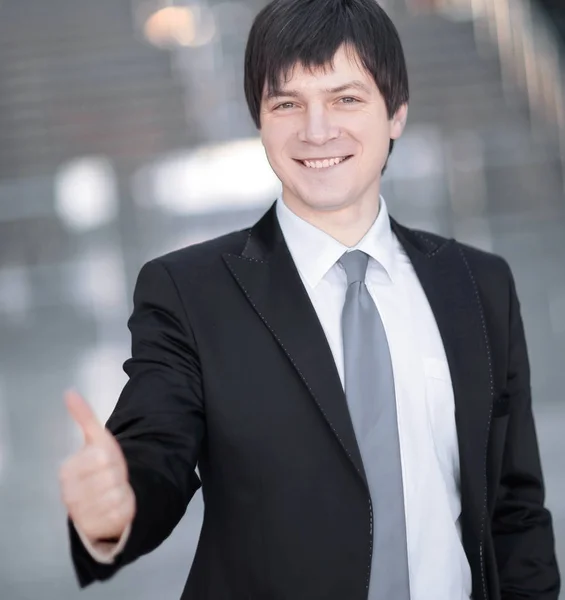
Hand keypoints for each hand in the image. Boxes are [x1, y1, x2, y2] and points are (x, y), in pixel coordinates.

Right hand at [59, 391, 135, 544]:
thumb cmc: (101, 467)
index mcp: (68, 470)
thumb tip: (70, 392)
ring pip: (117, 494)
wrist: (105, 500)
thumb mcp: (97, 440)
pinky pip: (121, 511)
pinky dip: (126, 506)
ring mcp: (80, 513)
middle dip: (118, 475)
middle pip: (111, 476)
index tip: (106, 462)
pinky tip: (118, 505)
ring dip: (123, 491)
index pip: (102, 457)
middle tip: (113, 477)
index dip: (111, 458)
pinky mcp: (95, 528)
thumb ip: (85, 417)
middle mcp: (69, 494)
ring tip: (115, 491)